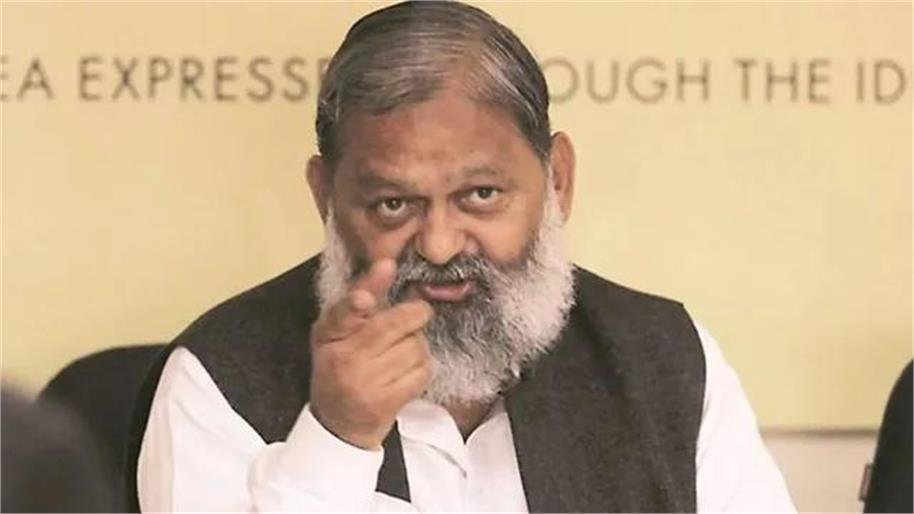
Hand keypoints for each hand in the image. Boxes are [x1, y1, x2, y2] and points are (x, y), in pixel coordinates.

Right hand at [309, 259, 433, 449]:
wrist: (339, 424)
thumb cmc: (342, 367)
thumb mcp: (338, 330)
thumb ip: (361, 296)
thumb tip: (387, 263)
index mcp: (329, 335)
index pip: (344, 312)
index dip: (360, 298)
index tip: (371, 289)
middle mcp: (344, 358)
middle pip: (395, 324)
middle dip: (415, 314)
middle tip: (415, 315)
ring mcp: (365, 383)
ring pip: (415, 346)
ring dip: (417, 346)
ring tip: (401, 353)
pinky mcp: (385, 403)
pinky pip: (422, 371)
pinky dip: (421, 368)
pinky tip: (406, 372)